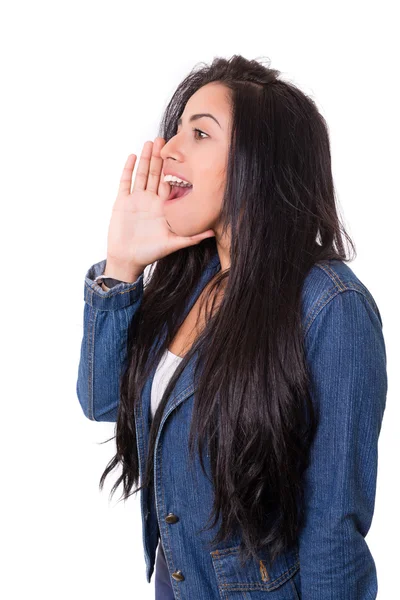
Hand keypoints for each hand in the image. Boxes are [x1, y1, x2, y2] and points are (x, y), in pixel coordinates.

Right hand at [106, 138, 214, 273]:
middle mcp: (151, 200)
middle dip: (159, 157)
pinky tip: (132, 156)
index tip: (181, 153)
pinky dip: (128, 169)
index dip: (174, 169)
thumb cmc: (150, 252)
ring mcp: (136, 200)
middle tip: (164, 139)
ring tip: (150, 142)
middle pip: (155, 173)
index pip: (170, 183)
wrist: (128, 259)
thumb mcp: (174, 243)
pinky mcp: (122, 202)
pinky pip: (125, 182)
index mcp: (163, 207)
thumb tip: (213, 233)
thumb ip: (192, 237)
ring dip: (145, 158)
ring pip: (141, 174)